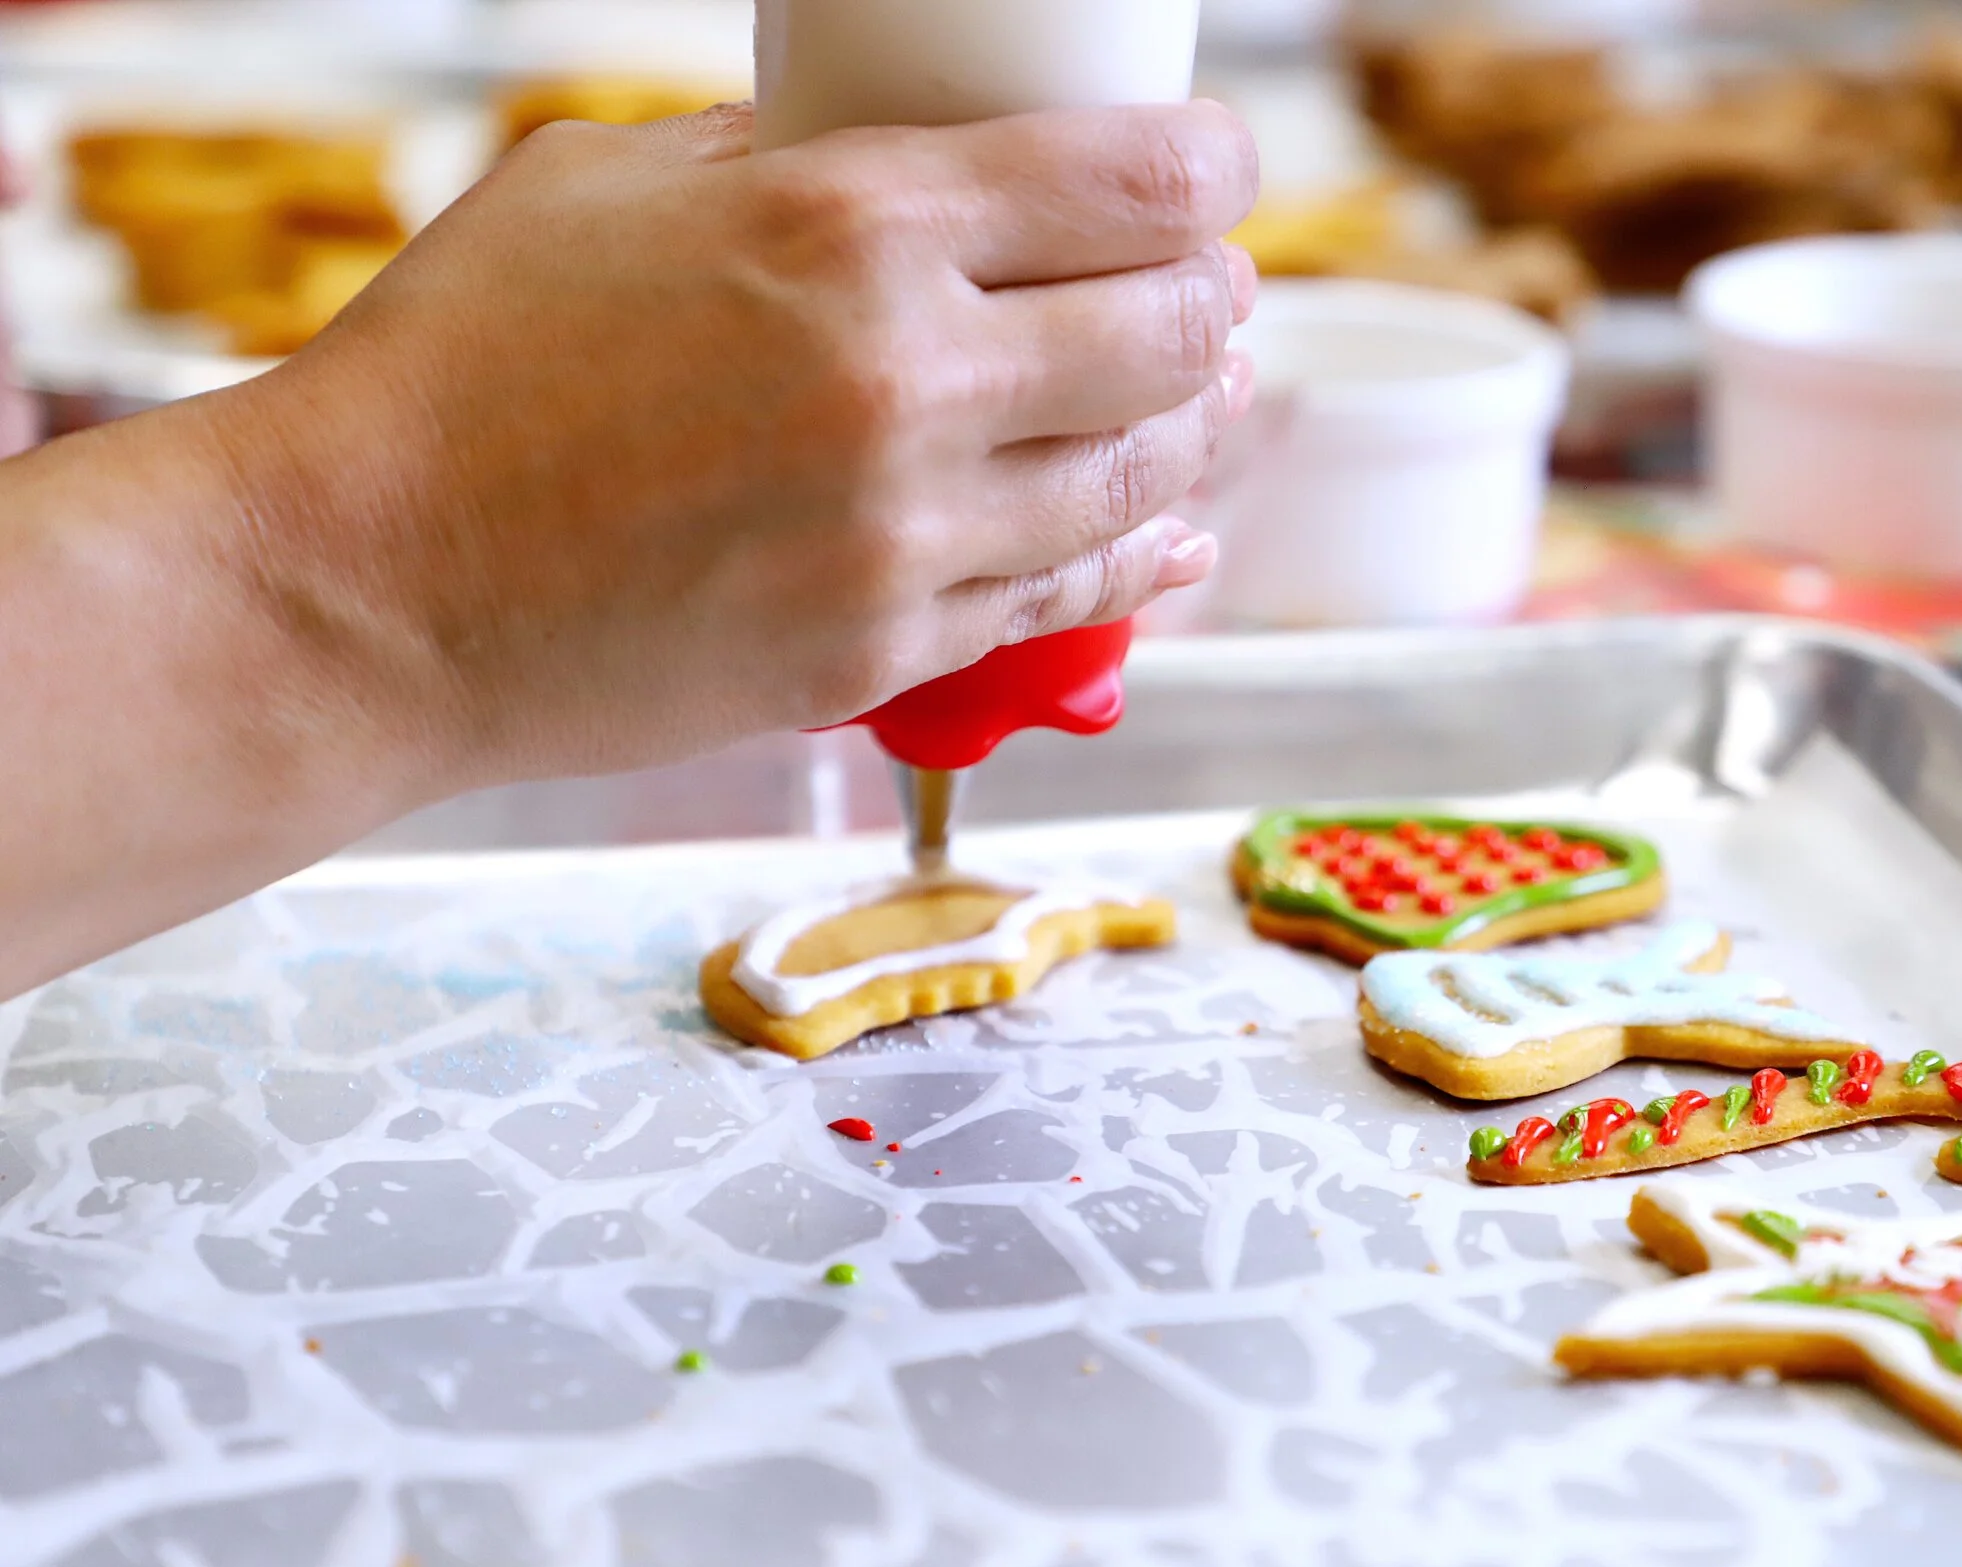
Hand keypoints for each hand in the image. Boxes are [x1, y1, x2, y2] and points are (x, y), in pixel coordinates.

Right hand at [213, 99, 1258, 793]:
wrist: (373, 581)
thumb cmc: (463, 361)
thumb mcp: (612, 184)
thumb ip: (780, 157)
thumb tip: (898, 150)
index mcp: (850, 226)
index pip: (1134, 183)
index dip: (1215, 165)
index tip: (1220, 168)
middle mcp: (909, 379)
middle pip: (1175, 331)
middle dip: (1216, 297)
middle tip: (1207, 289)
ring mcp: (906, 535)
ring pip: (1146, 478)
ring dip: (1193, 429)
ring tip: (1196, 399)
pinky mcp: (884, 653)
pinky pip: (1069, 599)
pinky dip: (1139, 558)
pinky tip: (1170, 535)